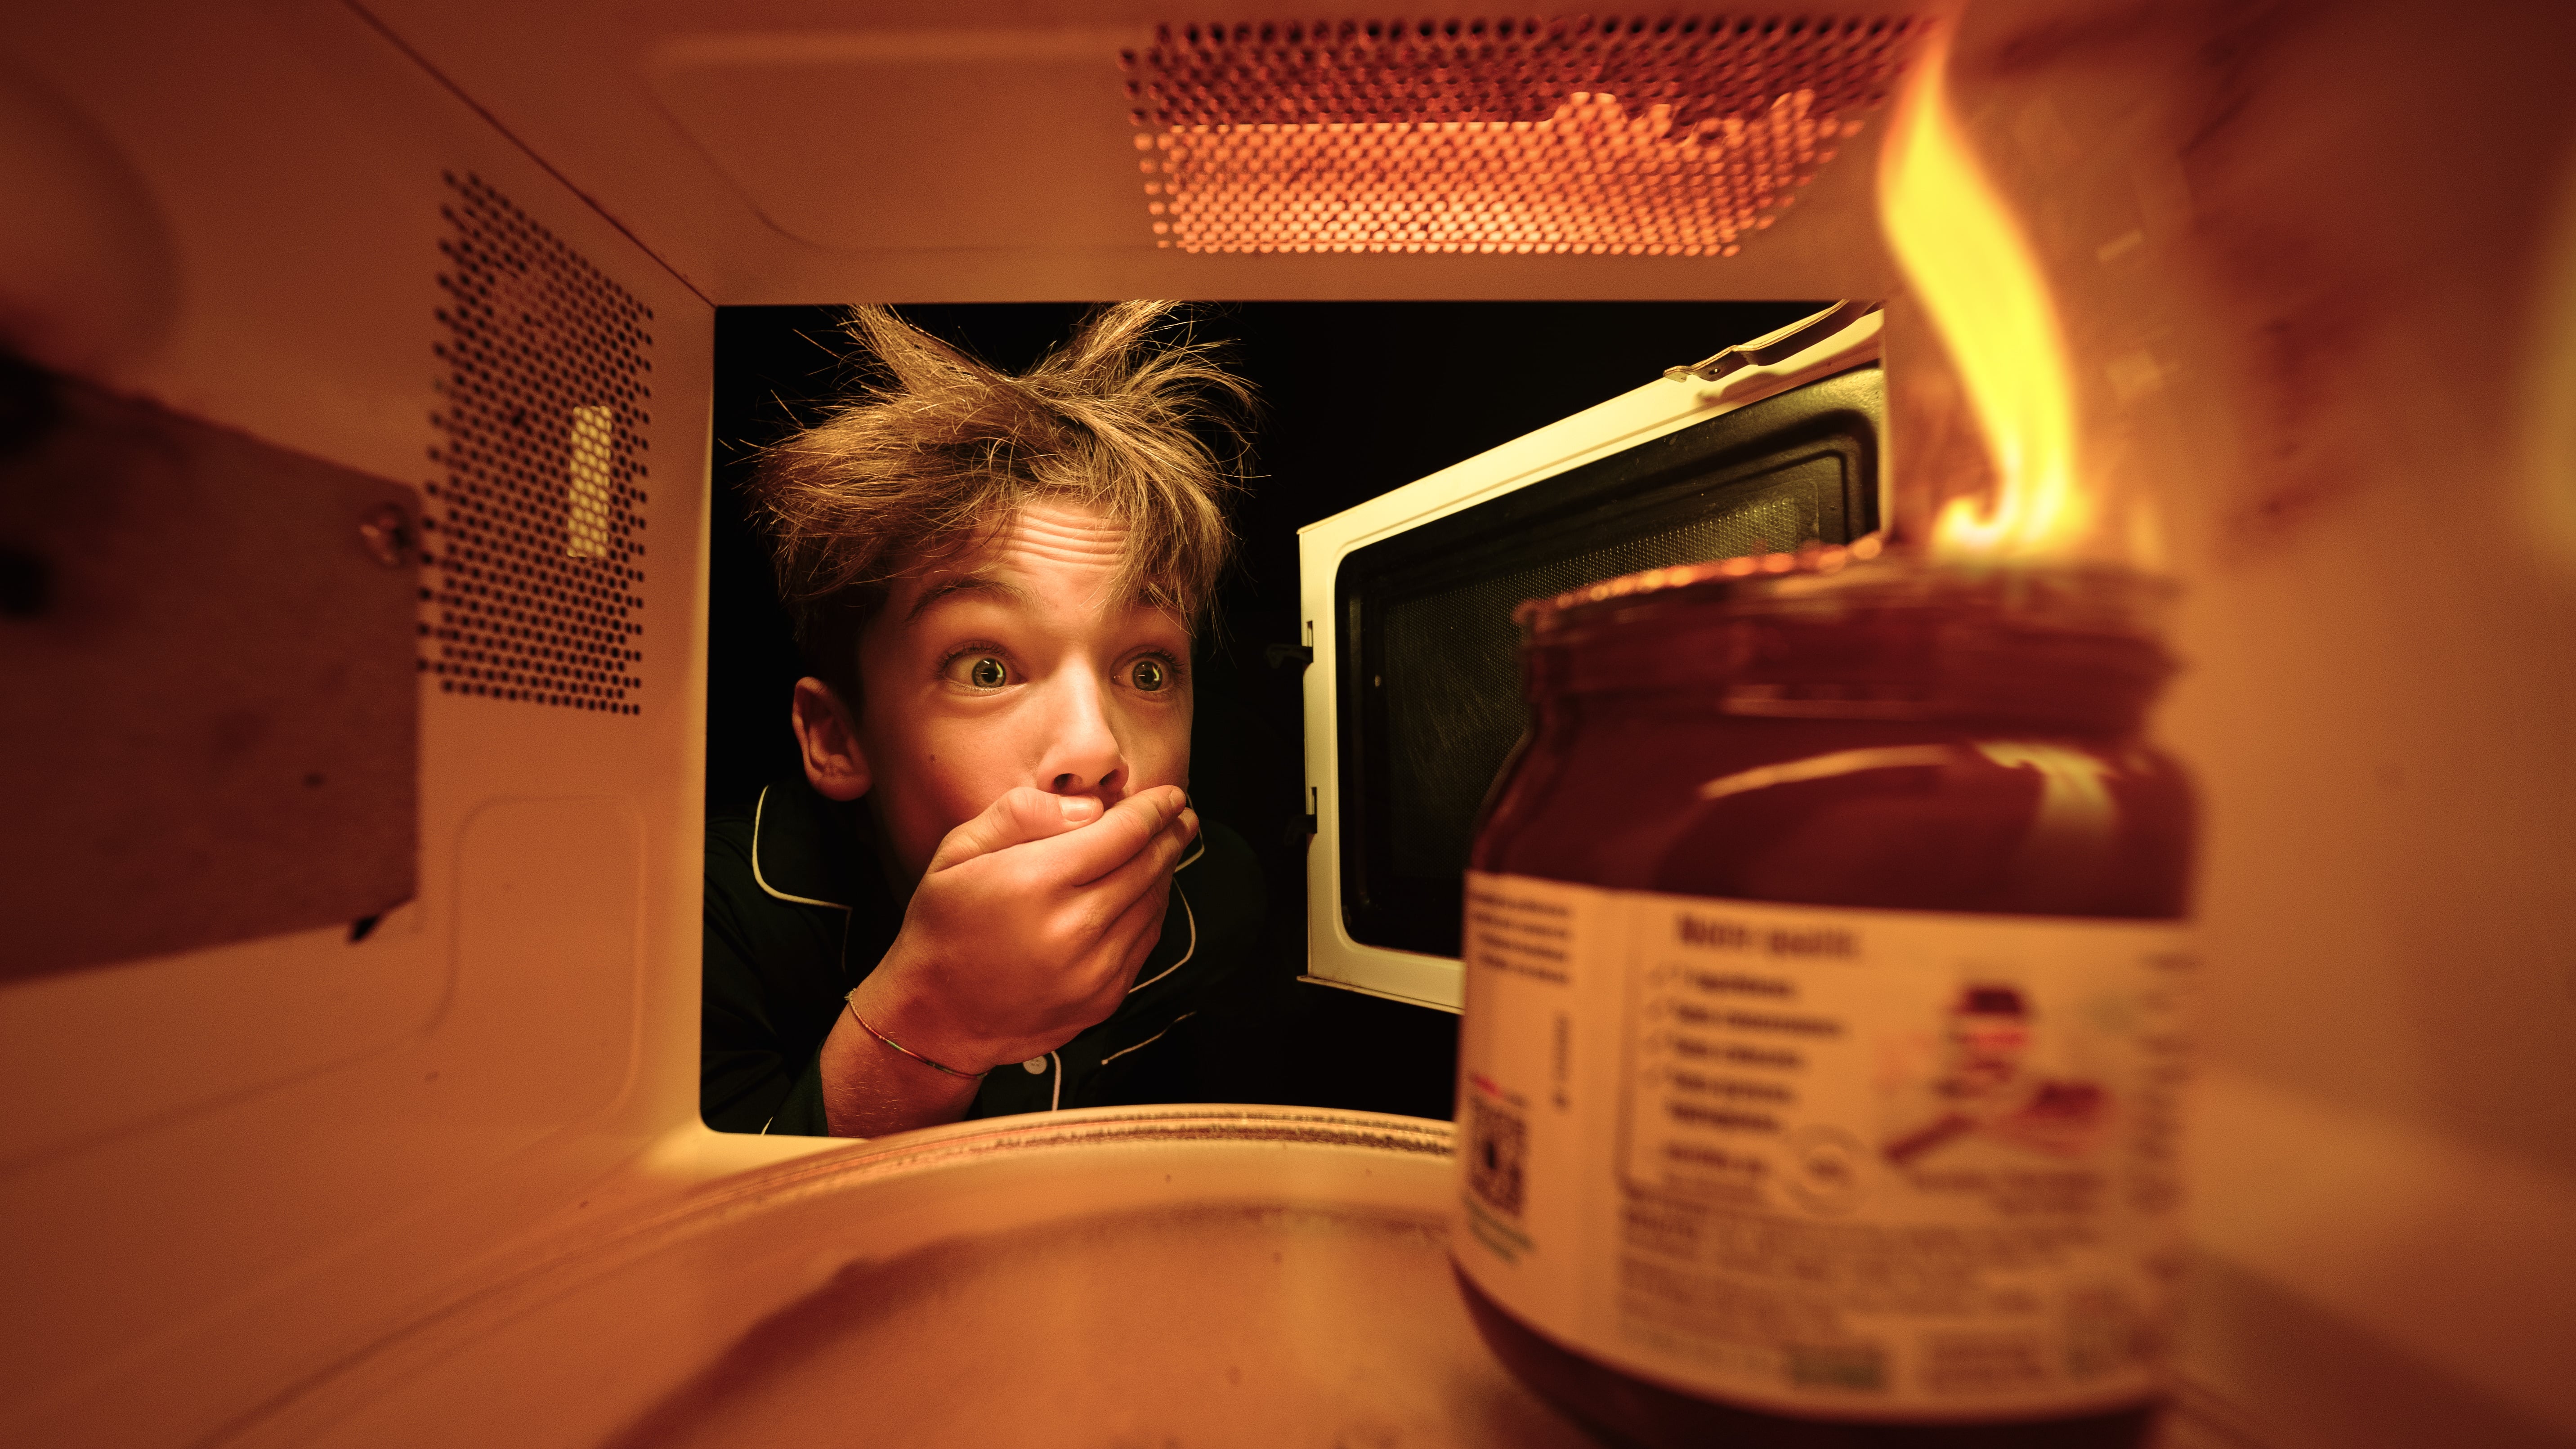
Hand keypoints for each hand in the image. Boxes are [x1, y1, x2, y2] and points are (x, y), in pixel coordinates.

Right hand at [849, 784, 1198, 1073]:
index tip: (1171, 796)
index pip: (1122, 834)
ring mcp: (1094, 971)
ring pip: (1153, 905)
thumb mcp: (959, 851)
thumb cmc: (944, 926)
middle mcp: (1073, 929)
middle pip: (1147, 867)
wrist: (937, 1018)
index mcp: (1036, 883)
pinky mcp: (1104, 999)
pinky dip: (1152, 912)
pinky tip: (1145, 893)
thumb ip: (1022, 814)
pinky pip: (1145, 943)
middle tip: (1182, 816)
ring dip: (1165, 872)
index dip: (1153, 809)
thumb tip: (1090, 807)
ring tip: (1166, 848)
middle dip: (1170, 835)